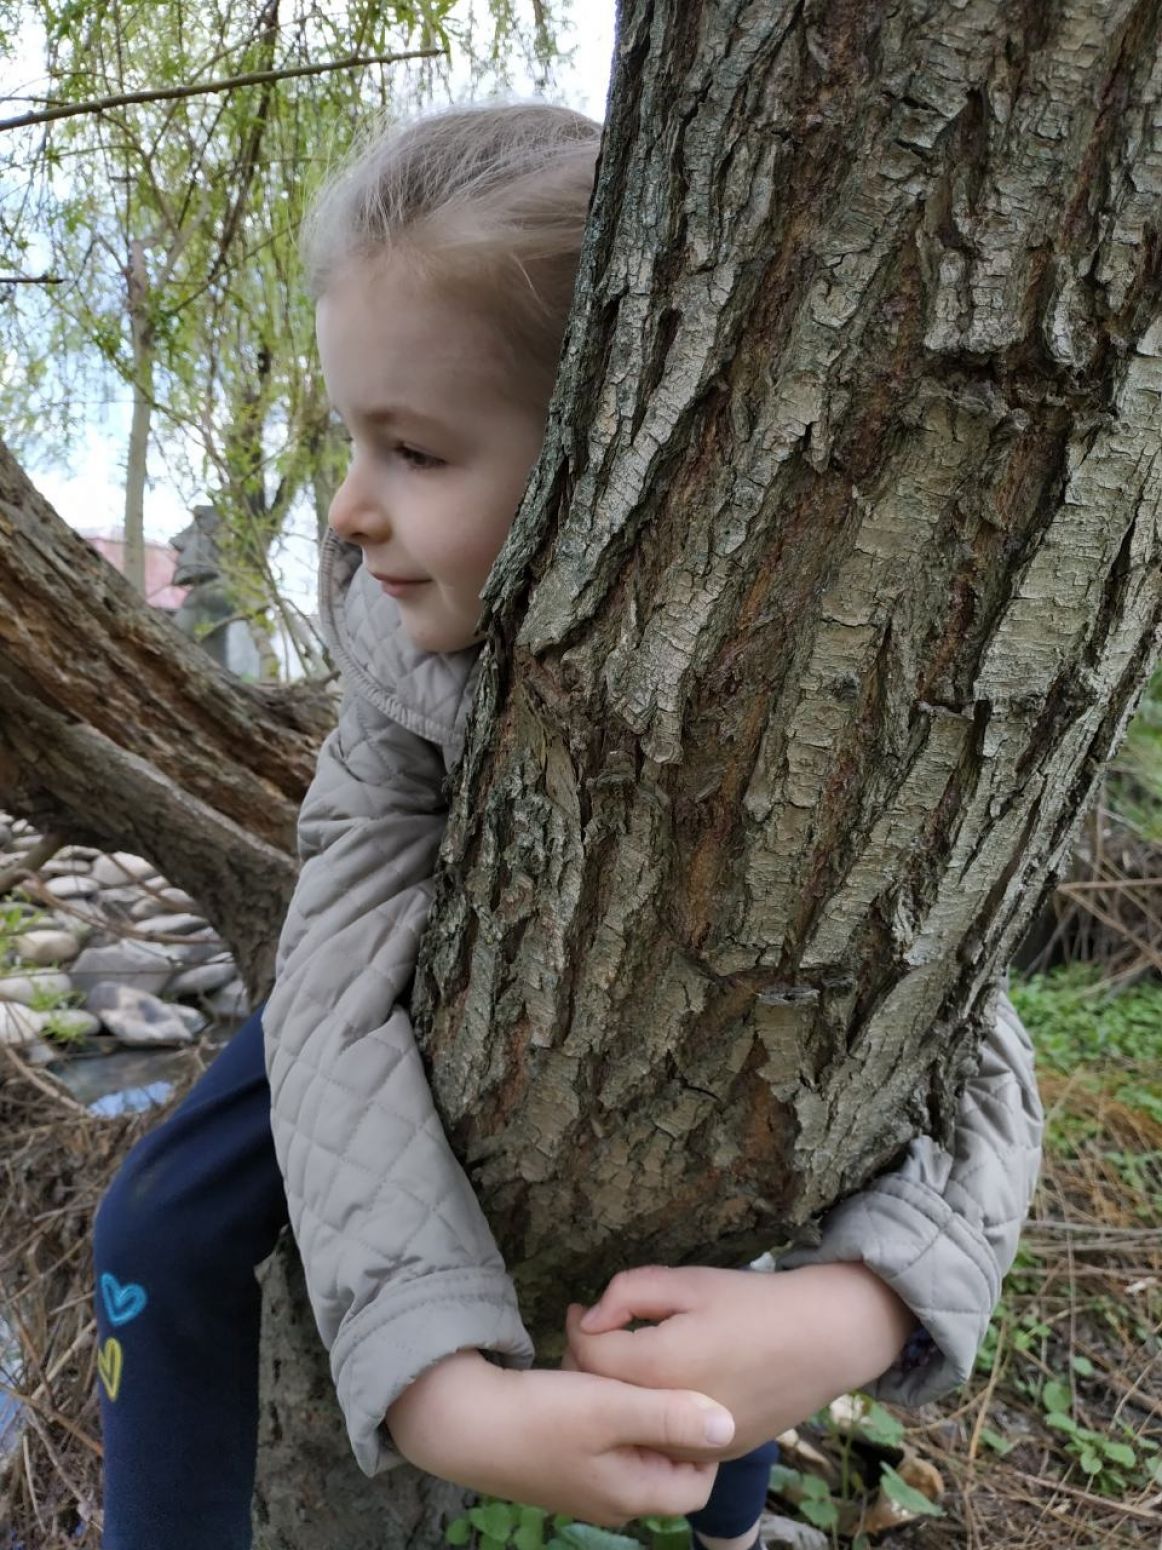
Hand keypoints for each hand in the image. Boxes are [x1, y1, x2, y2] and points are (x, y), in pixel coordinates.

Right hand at [385, 1349, 735, 1525]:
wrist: (461, 1423)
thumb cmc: (540, 1416)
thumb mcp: (611, 1407)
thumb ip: (671, 1415)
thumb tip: (729, 1425)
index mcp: (632, 1494)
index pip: (698, 1482)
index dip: (703, 1438)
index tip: (691, 1392)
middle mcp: (612, 1499)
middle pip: (665, 1459)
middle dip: (662, 1411)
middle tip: (647, 1372)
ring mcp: (584, 1484)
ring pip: (632, 1442)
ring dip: (629, 1403)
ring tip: (611, 1367)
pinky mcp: (561, 1463)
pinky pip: (602, 1437)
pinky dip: (602, 1405)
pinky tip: (585, 1374)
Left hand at [565, 1263, 914, 1461]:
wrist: (822, 1341)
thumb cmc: (754, 1303)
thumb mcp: (688, 1281)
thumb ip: (628, 1294)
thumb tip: (591, 1319)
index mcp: (660, 1366)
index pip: (589, 1355)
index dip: (577, 1327)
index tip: (581, 1309)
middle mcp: (671, 1417)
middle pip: (602, 1395)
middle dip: (589, 1360)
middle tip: (599, 1329)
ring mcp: (694, 1444)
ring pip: (629, 1423)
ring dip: (616, 1391)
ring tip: (624, 1354)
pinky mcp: (714, 1455)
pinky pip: (662, 1439)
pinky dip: (648, 1413)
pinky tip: (660, 1383)